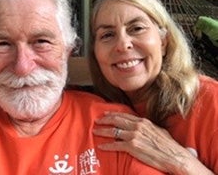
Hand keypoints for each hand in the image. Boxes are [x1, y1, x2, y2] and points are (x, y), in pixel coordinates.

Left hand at [93, 112, 213, 174]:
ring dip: (102, 131)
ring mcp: (134, 136)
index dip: (113, 114)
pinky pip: (116, 145)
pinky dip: (107, 145)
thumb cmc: (169, 146)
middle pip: (116, 121)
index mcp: (143, 122)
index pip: (124, 115)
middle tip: (97, 121)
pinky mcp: (132, 147)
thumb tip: (143, 126)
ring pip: (113, 131)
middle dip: (105, 120)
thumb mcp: (158, 131)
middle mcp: (137, 126)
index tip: (105, 114)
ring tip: (95, 131)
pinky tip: (101, 146)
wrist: (175, 157)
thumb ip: (148, 127)